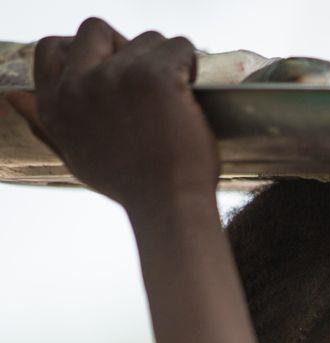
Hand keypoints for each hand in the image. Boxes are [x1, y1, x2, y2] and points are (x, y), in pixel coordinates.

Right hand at [6, 17, 219, 208]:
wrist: (170, 207)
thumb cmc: (132, 188)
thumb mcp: (76, 158)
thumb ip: (46, 124)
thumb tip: (13, 97)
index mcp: (55, 105)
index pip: (52, 47)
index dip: (87, 53)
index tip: (114, 73)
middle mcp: (78, 86)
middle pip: (96, 29)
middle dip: (127, 49)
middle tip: (151, 84)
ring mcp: (116, 77)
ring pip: (147, 39)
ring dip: (165, 62)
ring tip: (175, 102)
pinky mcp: (154, 76)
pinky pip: (180, 46)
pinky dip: (192, 63)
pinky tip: (193, 91)